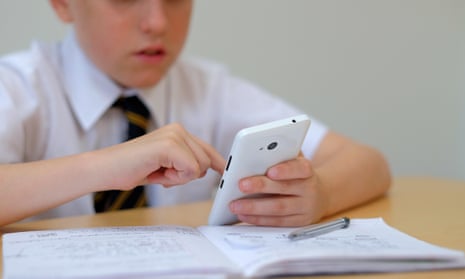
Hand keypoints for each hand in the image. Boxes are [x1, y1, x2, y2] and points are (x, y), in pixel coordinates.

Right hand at [102, 123, 225, 189]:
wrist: (104, 169)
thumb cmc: (132, 169)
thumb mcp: (166, 165)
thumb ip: (185, 163)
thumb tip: (208, 169)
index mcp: (178, 132)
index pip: (207, 149)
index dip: (217, 163)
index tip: (226, 172)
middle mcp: (179, 129)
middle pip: (207, 162)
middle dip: (187, 176)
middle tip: (162, 173)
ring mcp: (174, 135)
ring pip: (200, 167)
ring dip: (179, 178)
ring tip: (157, 171)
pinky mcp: (168, 145)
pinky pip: (190, 170)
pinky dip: (174, 178)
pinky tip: (156, 171)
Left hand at [229, 154, 328, 226]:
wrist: (320, 196)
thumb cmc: (296, 175)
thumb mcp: (292, 161)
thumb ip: (277, 156)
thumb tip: (252, 153)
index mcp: (307, 170)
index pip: (299, 168)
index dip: (285, 170)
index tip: (270, 171)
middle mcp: (309, 189)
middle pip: (284, 189)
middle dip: (261, 187)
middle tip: (241, 185)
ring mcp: (305, 208)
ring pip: (278, 208)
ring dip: (254, 207)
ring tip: (235, 205)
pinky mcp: (298, 222)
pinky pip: (277, 222)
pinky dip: (258, 219)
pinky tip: (243, 215)